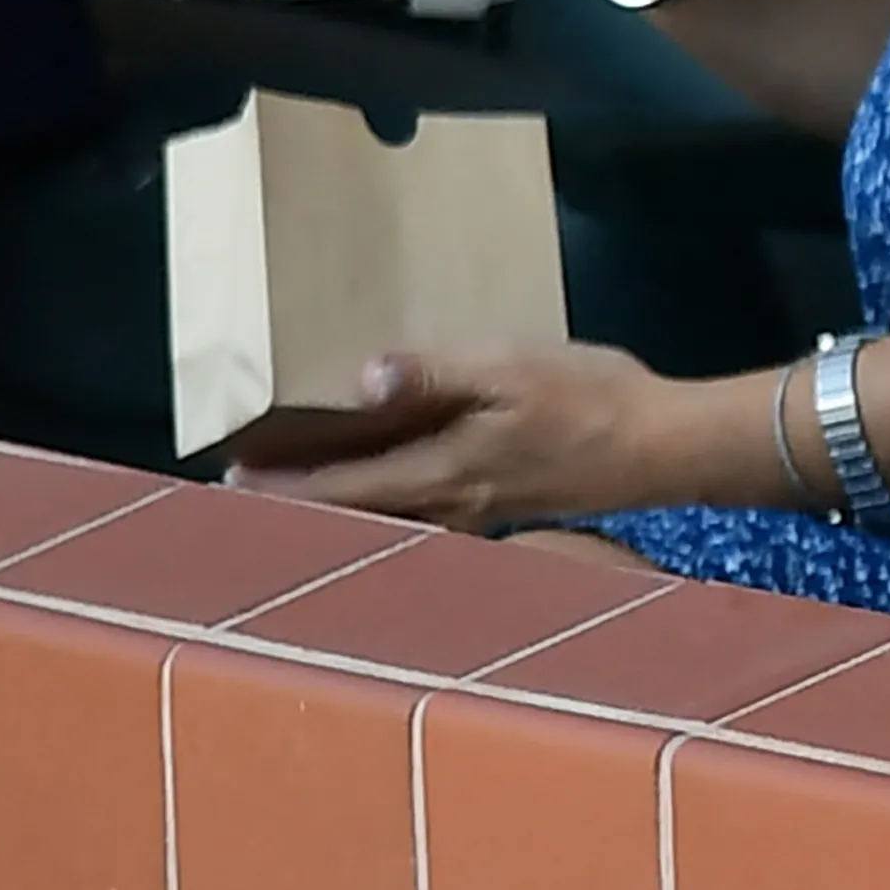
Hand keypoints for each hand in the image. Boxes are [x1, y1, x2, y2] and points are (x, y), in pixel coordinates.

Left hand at [225, 343, 695, 530]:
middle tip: (244, 493)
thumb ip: (438, 376)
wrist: (664, 444)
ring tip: (300, 491)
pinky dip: (383, 505)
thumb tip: (365, 378)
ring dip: (337, 508)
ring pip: (383, 521)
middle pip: (351, 516)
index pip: (337, 488)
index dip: (278, 484)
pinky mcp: (500, 507)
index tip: (226, 477)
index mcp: (438, 474)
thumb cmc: (590, 400)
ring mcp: (475, 515)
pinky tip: (385, 487)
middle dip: (297, 505)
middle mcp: (445, 508)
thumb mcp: (513, 369)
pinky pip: (419, 513)